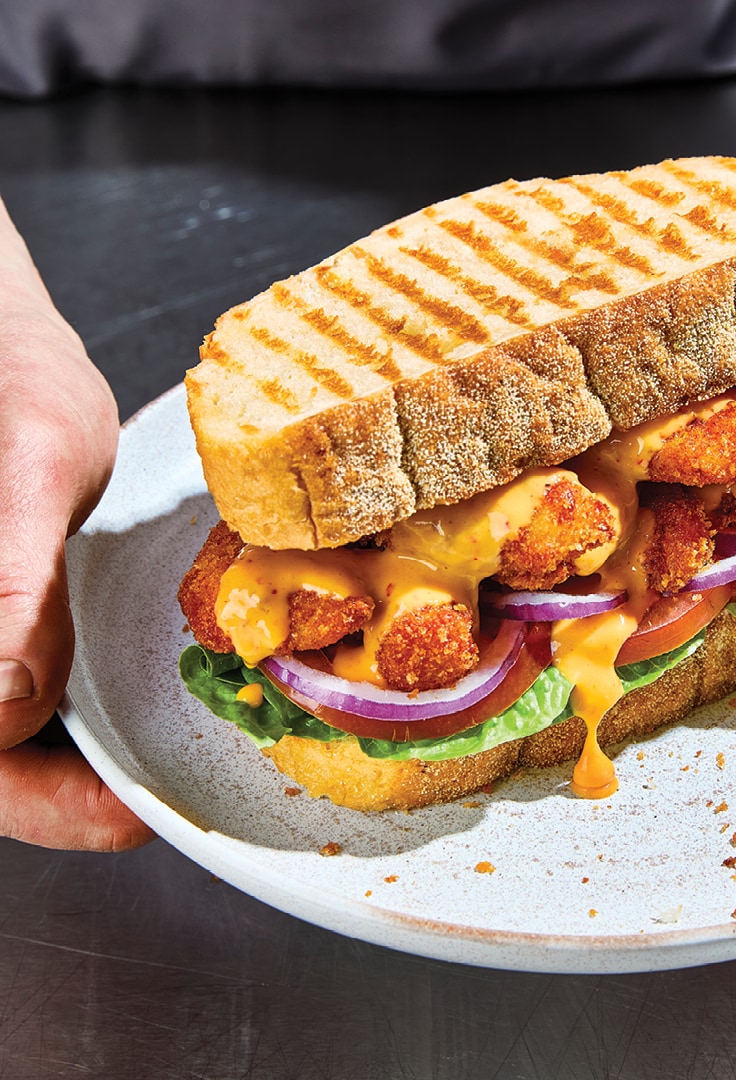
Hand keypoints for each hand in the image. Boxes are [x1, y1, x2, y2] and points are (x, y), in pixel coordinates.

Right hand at [0, 199, 152, 848]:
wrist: (2, 341)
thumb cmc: (6, 379)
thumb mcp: (29, 466)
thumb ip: (5, 581)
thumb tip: (2, 699)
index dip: (42, 805)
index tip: (129, 815)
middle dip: (62, 797)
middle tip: (164, 800)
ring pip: (2, 736)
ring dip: (69, 763)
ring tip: (161, 760)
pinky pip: (15, 689)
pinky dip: (70, 714)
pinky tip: (131, 703)